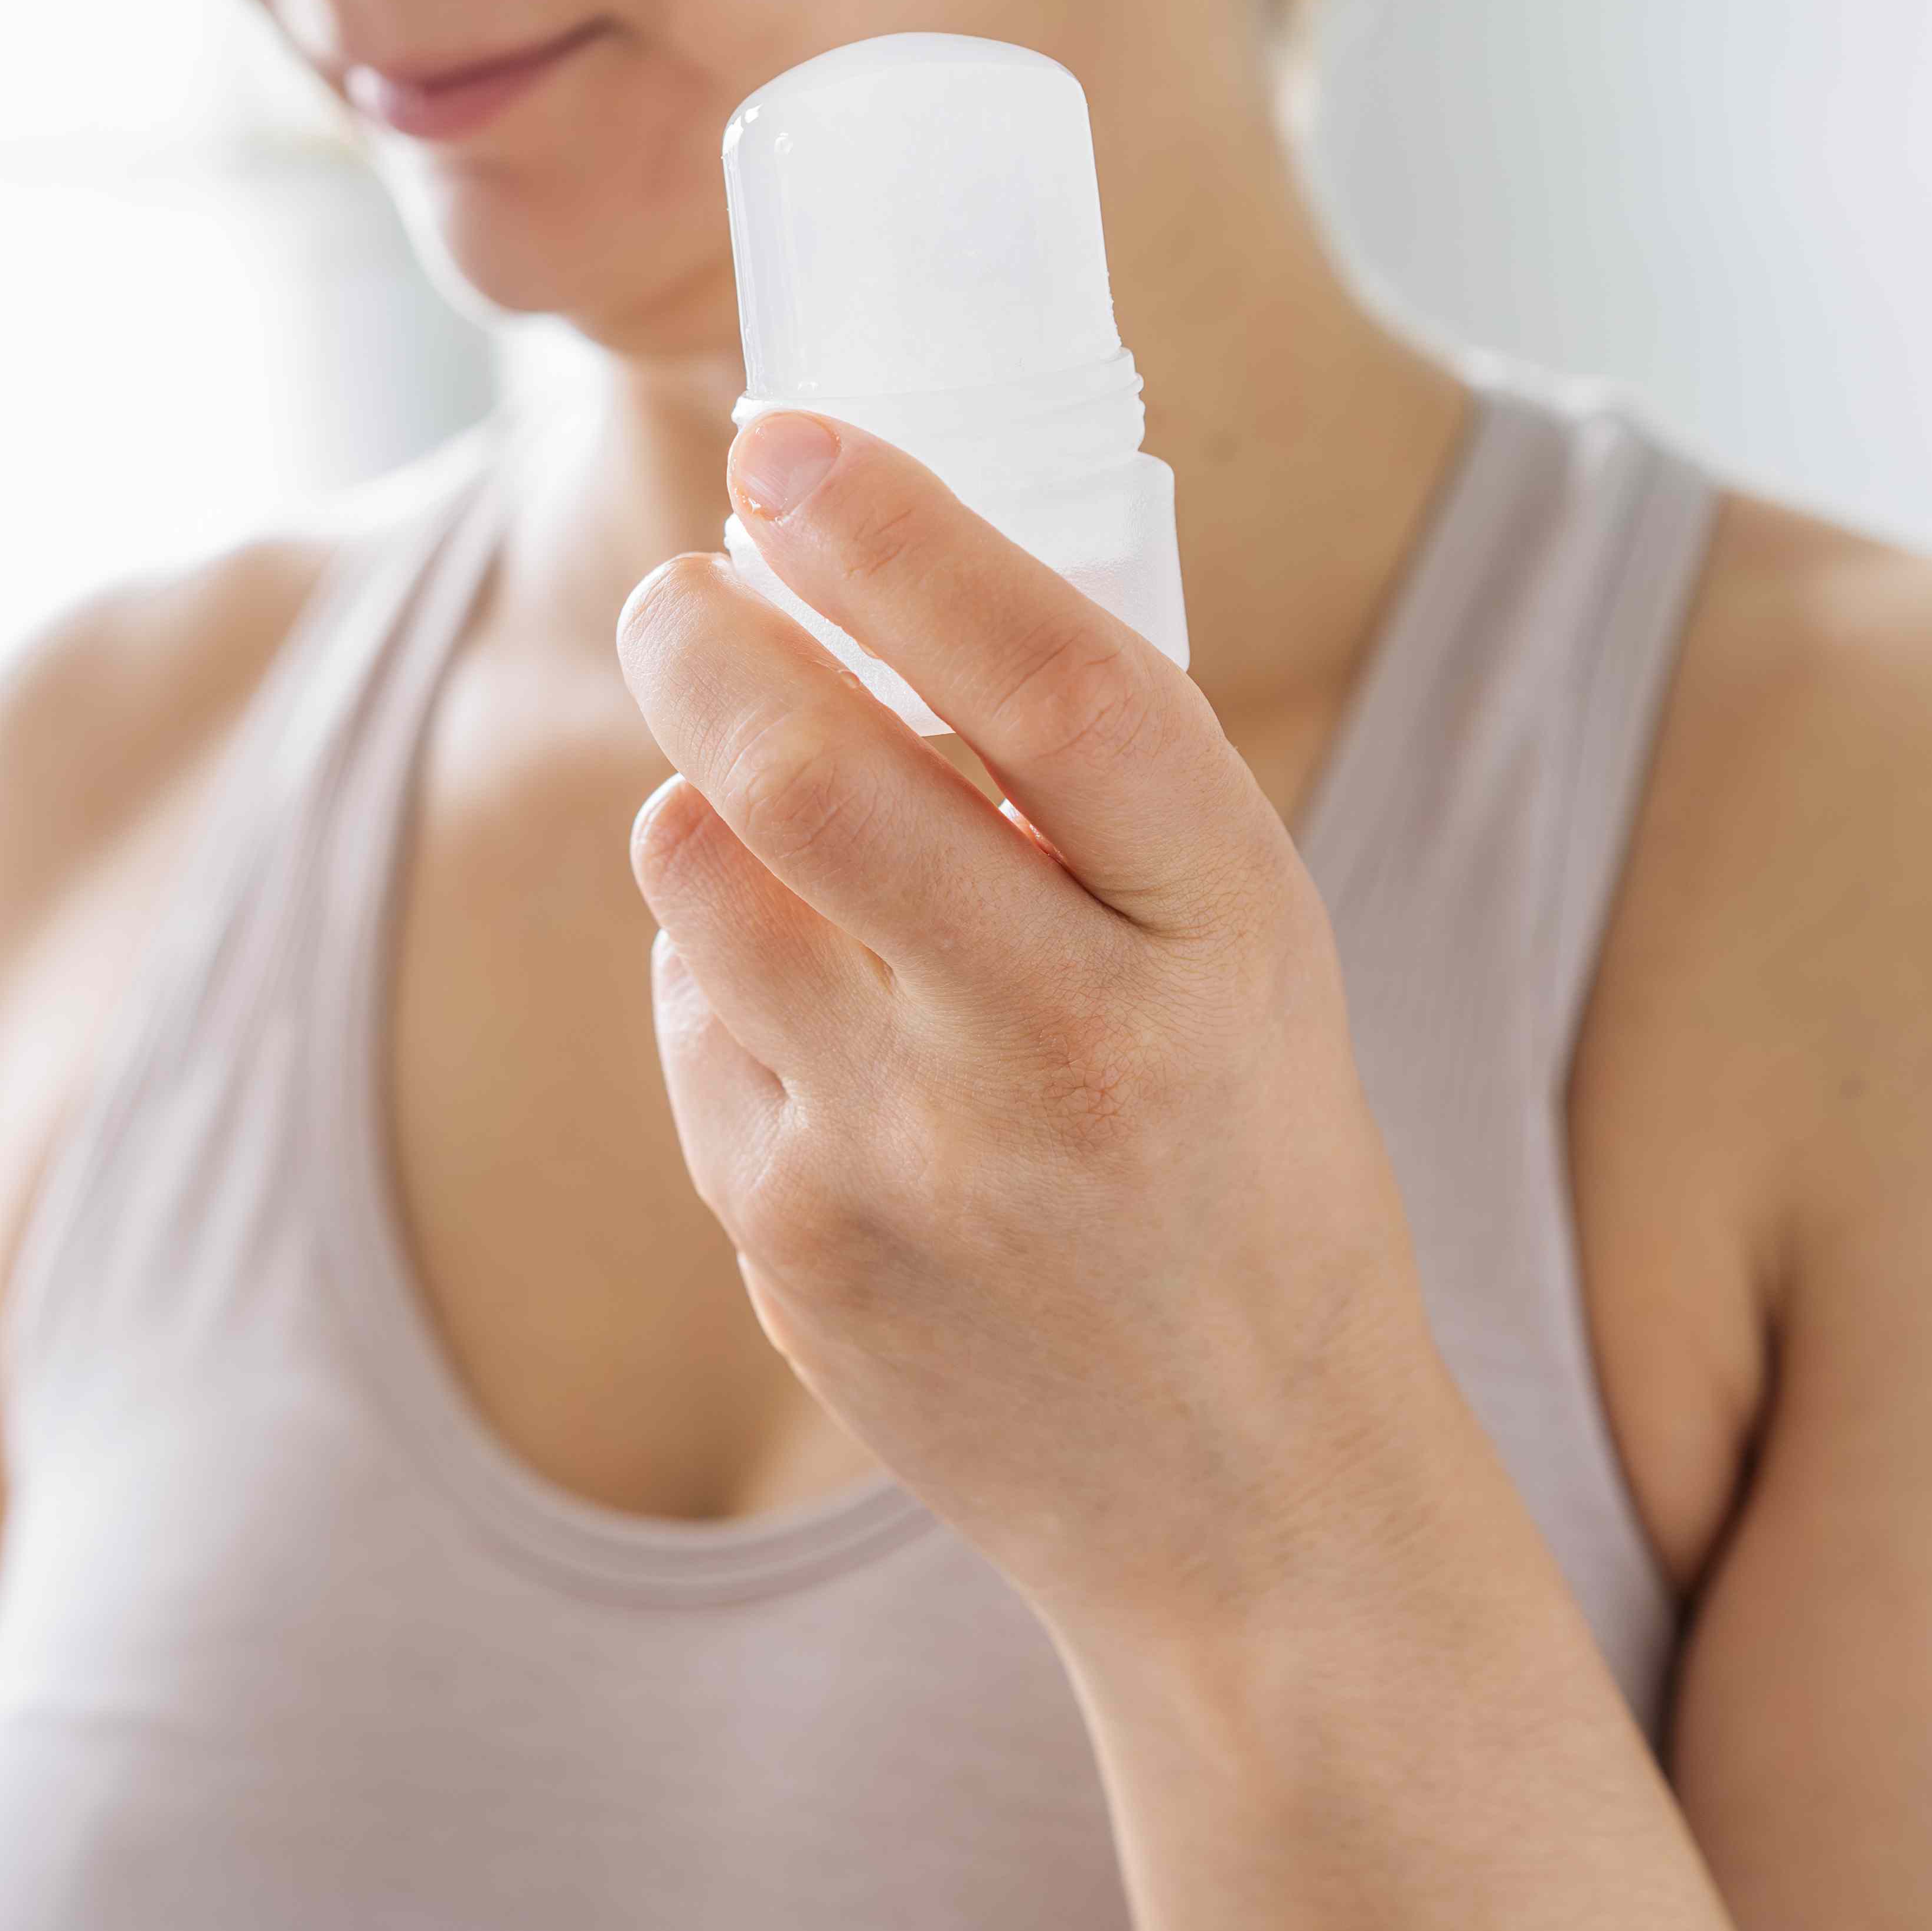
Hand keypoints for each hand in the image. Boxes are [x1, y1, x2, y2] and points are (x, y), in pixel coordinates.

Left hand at [615, 412, 1456, 1650]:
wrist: (1249, 1492)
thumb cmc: (1242, 1162)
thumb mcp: (1248, 957)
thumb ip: (1089, 792)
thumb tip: (851, 583)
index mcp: (1230, 932)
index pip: (1054, 679)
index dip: (903, 536)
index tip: (786, 437)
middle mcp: (1077, 1045)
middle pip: (814, 770)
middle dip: (703, 633)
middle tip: (682, 589)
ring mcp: (917, 1159)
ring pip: (702, 877)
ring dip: (696, 794)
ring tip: (748, 798)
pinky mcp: (796, 1244)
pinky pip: (689, 1017)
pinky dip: (717, 966)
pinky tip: (804, 1005)